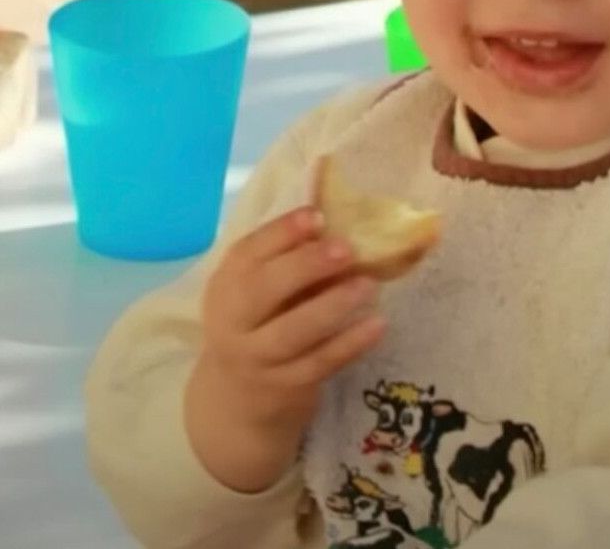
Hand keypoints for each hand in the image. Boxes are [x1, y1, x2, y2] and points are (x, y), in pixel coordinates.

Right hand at [185, 204, 384, 490]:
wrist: (237, 395)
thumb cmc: (262, 318)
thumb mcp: (260, 285)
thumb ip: (290, 256)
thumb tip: (346, 219)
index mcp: (228, 282)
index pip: (248, 252)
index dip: (282, 232)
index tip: (317, 216)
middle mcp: (234, 320)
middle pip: (263, 291)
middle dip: (304, 267)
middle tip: (346, 249)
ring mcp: (257, 357)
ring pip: (291, 333)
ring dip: (332, 307)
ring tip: (368, 285)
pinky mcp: (284, 386)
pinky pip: (318, 364)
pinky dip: (349, 345)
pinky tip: (377, 324)